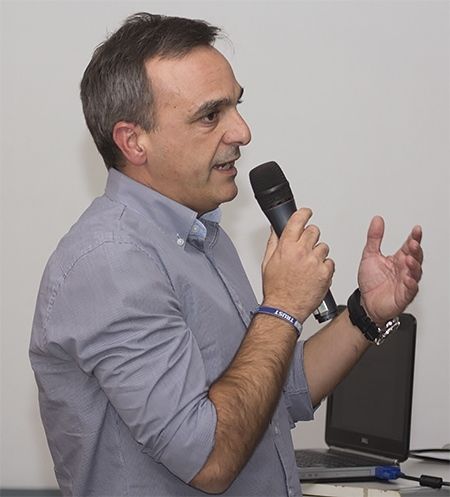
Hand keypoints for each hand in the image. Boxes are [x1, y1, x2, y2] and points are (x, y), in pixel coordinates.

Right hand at [261, 208, 334, 322]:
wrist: (284, 309)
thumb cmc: (276, 289)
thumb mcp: (267, 262)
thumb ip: (273, 242)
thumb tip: (275, 230)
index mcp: (286, 247)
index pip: (298, 220)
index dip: (304, 213)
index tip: (307, 212)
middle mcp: (301, 252)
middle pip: (314, 231)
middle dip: (310, 236)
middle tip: (305, 247)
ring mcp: (315, 262)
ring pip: (323, 246)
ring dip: (318, 253)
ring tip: (309, 265)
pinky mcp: (325, 273)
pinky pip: (330, 262)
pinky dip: (324, 267)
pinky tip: (315, 274)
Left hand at [358, 216, 422, 323]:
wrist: (365, 303)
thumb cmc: (370, 281)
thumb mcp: (369, 255)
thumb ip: (374, 238)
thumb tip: (377, 220)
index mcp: (398, 259)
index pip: (409, 246)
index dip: (414, 237)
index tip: (416, 229)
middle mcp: (404, 270)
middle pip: (415, 258)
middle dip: (416, 250)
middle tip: (413, 243)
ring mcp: (405, 283)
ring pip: (415, 273)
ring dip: (414, 266)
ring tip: (409, 259)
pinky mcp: (403, 296)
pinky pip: (410, 290)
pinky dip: (411, 284)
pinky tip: (408, 279)